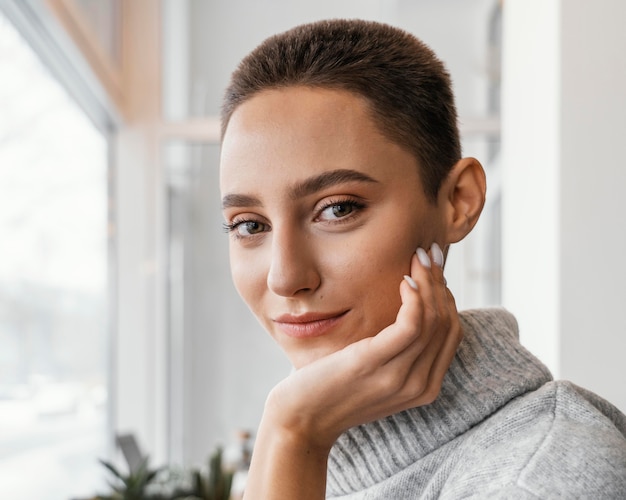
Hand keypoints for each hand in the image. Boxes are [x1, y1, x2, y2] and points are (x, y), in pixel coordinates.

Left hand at [244, 244, 461, 498]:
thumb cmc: (332, 389)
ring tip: (417, 257)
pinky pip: (411, 324)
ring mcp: (400, 378)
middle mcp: (420, 386)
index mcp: (424, 388)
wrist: (301, 421)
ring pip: (433, 319)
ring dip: (429, 281)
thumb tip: (407, 311)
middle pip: (446, 322)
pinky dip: (414, 297)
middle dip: (440, 282)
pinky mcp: (375, 364)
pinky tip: (403, 279)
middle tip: (428, 253)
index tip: (434, 269)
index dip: (447, 296)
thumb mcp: (374, 372)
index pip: (451, 333)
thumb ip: (396, 352)